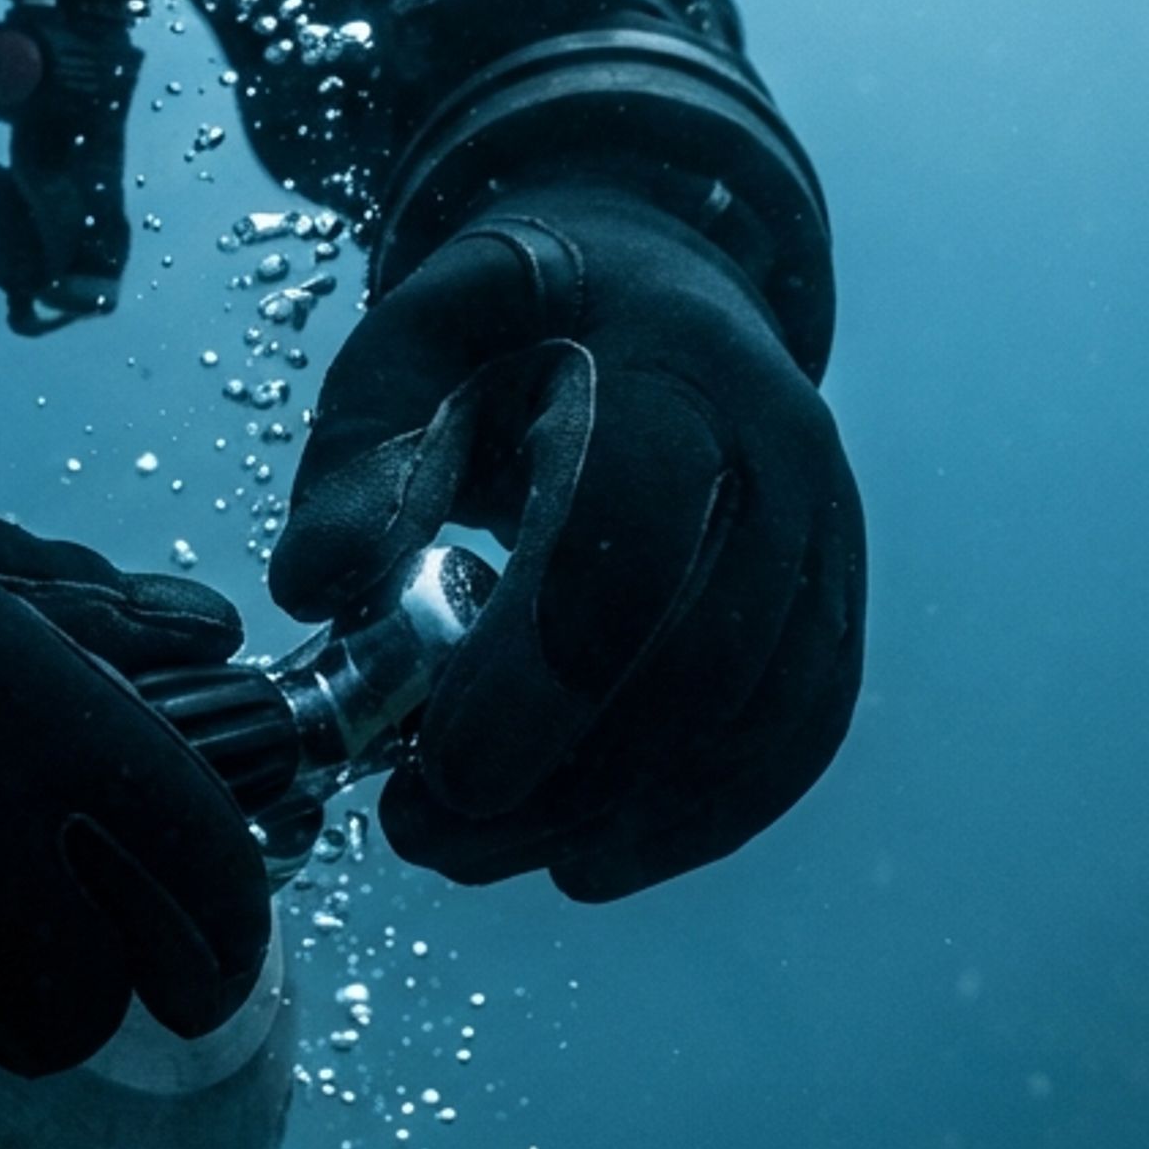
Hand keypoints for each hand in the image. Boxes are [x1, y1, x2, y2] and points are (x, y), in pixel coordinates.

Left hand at [272, 173, 864, 898]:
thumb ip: (362, 450)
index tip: (448, 765)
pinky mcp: (830, 610)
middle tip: (426, 827)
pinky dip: (693, 821)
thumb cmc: (522, 323)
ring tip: (471, 854)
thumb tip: (318, 586)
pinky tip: (585, 860)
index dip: (546, 665)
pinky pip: (794, 739)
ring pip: (757, 717)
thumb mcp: (420, 336)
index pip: (635, 528)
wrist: (663, 288)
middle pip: (709, 651)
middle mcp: (782, 454)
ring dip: (614, 817)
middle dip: (568, 771)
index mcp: (675, 367)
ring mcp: (825, 539)